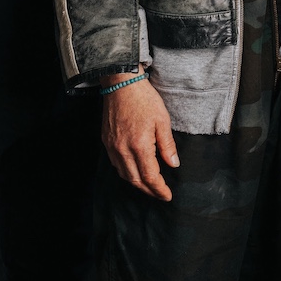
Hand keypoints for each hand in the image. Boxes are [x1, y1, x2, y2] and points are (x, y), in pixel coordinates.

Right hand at [101, 76, 179, 200]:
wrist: (120, 84)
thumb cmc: (144, 99)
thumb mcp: (162, 120)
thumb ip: (167, 145)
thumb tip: (173, 164)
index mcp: (139, 145)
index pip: (150, 176)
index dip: (159, 189)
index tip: (167, 196)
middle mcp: (123, 149)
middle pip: (135, 180)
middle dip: (149, 190)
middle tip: (160, 194)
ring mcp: (112, 146)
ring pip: (124, 174)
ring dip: (137, 183)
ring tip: (149, 185)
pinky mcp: (106, 141)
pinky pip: (116, 164)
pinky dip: (126, 172)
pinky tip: (135, 170)